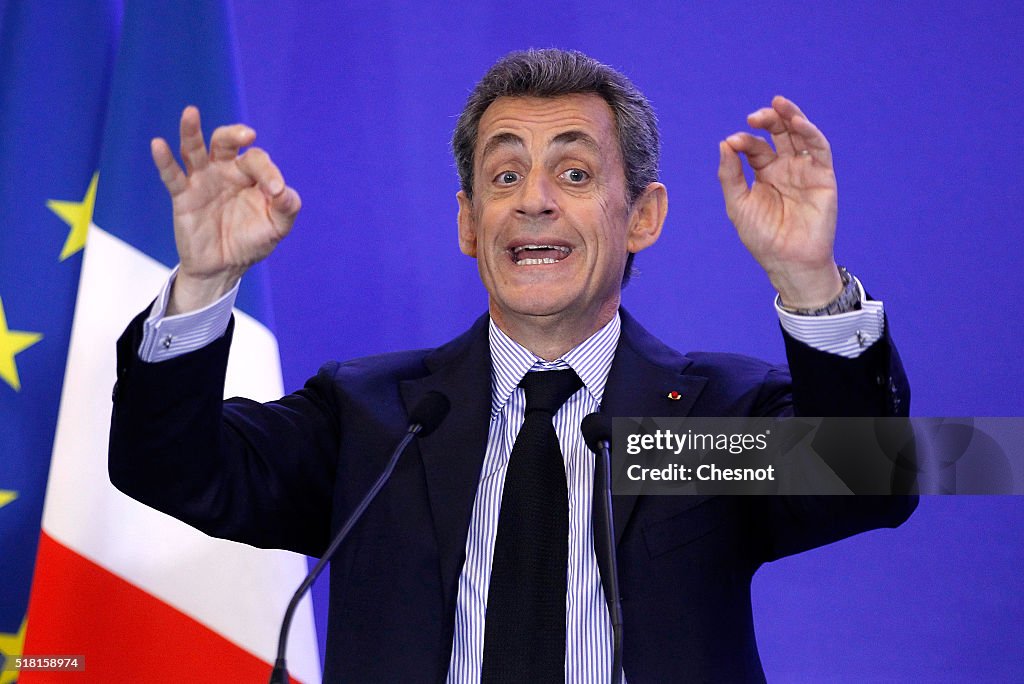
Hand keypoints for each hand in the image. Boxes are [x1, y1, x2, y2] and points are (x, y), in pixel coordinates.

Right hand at [151, 106, 300, 313]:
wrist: (224, 268)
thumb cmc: (252, 242)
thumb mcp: (276, 228)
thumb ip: (287, 209)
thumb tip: (286, 192)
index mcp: (250, 175)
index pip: (257, 161)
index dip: (269, 173)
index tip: (276, 192)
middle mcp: (225, 171)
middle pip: (225, 142)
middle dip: (234, 134)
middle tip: (248, 135)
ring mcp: (202, 181)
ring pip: (194, 150)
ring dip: (191, 132)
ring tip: (190, 113)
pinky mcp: (183, 196)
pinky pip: (172, 175)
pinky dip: (164, 160)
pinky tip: (158, 144)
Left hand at [717, 96, 841, 308]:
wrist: (788, 261)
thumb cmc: (762, 237)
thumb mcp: (738, 204)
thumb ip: (730, 175)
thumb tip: (724, 143)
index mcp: (764, 173)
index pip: (755, 147)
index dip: (744, 141)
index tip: (732, 141)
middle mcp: (785, 168)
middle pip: (779, 133)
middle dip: (768, 120)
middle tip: (754, 116)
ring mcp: (805, 170)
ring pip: (800, 135)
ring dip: (791, 117)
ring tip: (778, 104)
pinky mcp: (823, 176)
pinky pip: (819, 149)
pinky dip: (810, 133)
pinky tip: (797, 123)